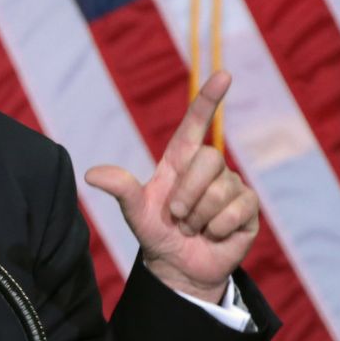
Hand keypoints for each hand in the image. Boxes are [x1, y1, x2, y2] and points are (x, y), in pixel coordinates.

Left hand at [85, 71, 258, 303]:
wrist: (178, 266)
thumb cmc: (155, 232)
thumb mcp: (134, 211)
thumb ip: (119, 189)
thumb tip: (90, 174)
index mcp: (180, 160)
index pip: (197, 123)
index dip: (209, 98)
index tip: (223, 74)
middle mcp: (208, 169)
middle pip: (209, 159)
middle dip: (188, 193)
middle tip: (177, 216)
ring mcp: (232, 187)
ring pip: (221, 189)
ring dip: (200, 215)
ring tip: (193, 227)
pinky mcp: (248, 209)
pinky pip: (237, 209)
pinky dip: (218, 227)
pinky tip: (212, 235)